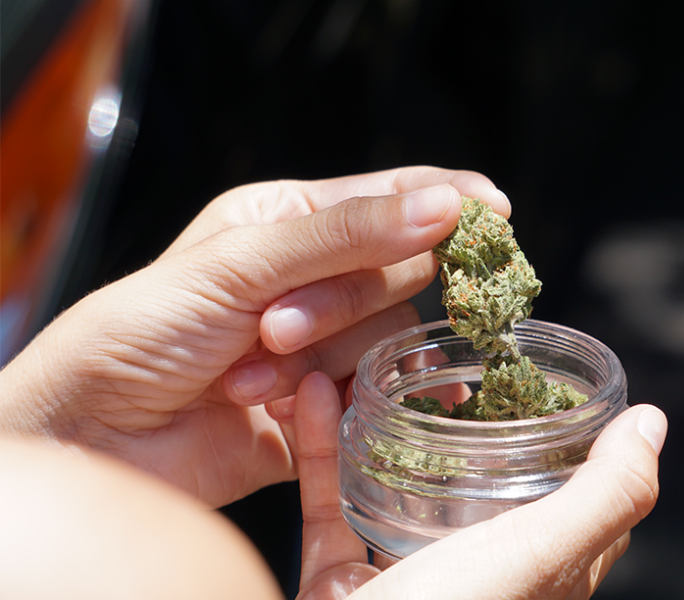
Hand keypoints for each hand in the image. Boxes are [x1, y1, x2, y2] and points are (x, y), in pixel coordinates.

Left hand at [0, 166, 509, 507]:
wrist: (95, 438)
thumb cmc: (142, 332)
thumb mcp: (237, 266)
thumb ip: (346, 236)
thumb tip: (445, 205)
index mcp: (286, 223)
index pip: (387, 199)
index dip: (444, 200)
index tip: (497, 210)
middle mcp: (312, 279)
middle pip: (393, 273)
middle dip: (340, 304)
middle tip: (273, 329)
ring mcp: (323, 344)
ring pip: (386, 338)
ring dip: (323, 361)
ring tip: (252, 379)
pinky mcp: (327, 404)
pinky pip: (382, 394)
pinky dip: (379, 401)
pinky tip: (396, 402)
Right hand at [287, 372, 665, 599]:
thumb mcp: (540, 555)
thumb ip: (603, 494)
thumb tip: (652, 422)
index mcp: (540, 574)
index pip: (583, 501)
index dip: (583, 442)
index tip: (562, 382)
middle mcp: (480, 578)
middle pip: (487, 482)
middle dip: (474, 418)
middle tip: (459, 359)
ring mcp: (410, 581)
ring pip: (404, 485)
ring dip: (393, 423)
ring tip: (386, 363)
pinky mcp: (343, 586)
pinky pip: (331, 501)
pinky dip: (324, 446)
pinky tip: (321, 395)